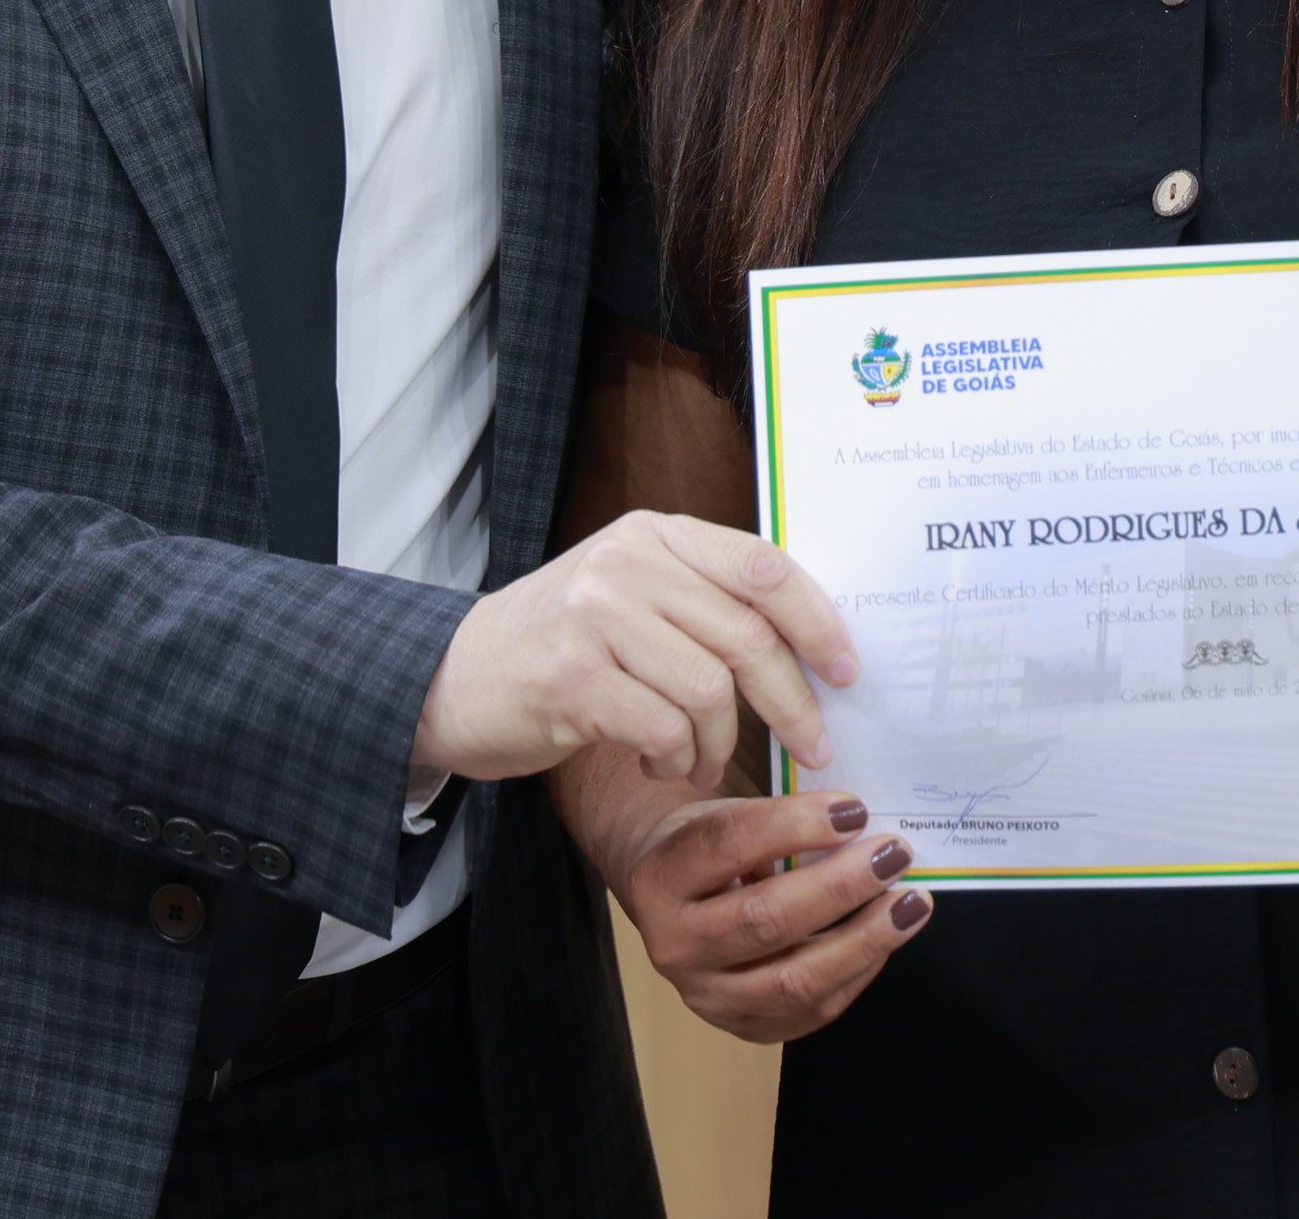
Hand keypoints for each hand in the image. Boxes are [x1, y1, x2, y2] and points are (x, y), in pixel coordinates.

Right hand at [411, 510, 858, 786]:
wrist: (450, 676)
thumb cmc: (562, 645)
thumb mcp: (633, 596)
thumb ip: (705, 601)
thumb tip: (812, 642)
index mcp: (655, 535)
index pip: (762, 567)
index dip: (817, 619)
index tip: (848, 669)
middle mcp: (628, 564)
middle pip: (748, 635)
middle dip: (792, 701)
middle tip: (813, 745)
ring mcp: (595, 618)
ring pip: (711, 689)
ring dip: (721, 743)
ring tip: (704, 762)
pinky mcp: (571, 678)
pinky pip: (663, 727)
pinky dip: (677, 759)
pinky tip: (662, 763)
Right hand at [578, 771, 933, 1042]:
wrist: (670, 903)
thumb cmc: (707, 849)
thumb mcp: (720, 815)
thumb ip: (777, 821)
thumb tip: (861, 824)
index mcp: (660, 879)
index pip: (728, 846)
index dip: (795, 825)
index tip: (854, 810)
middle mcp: (675, 946)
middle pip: (764, 920)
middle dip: (840, 887)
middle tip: (892, 855)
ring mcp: (709, 998)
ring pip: (793, 980)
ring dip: (863, 940)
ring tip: (911, 903)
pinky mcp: (747, 1028)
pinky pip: (812, 1010)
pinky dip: (859, 971)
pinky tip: (887, 936)